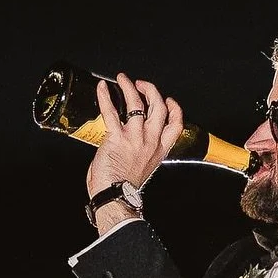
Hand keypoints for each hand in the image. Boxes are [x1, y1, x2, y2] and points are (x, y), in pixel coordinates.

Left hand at [86, 71, 183, 201]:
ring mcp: (135, 138)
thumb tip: (123, 143)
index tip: (168, 100)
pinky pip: (111, 111)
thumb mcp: (140, 168)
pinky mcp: (117, 137)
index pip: (175, 124)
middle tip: (141, 85)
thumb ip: (136, 152)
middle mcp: (150, 141)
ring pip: (138, 104)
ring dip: (130, 87)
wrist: (114, 198)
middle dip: (151, 91)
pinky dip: (105, 96)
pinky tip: (102, 88)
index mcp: (159, 150)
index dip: (174, 108)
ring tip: (123, 79)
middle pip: (159, 107)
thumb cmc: (122, 188)